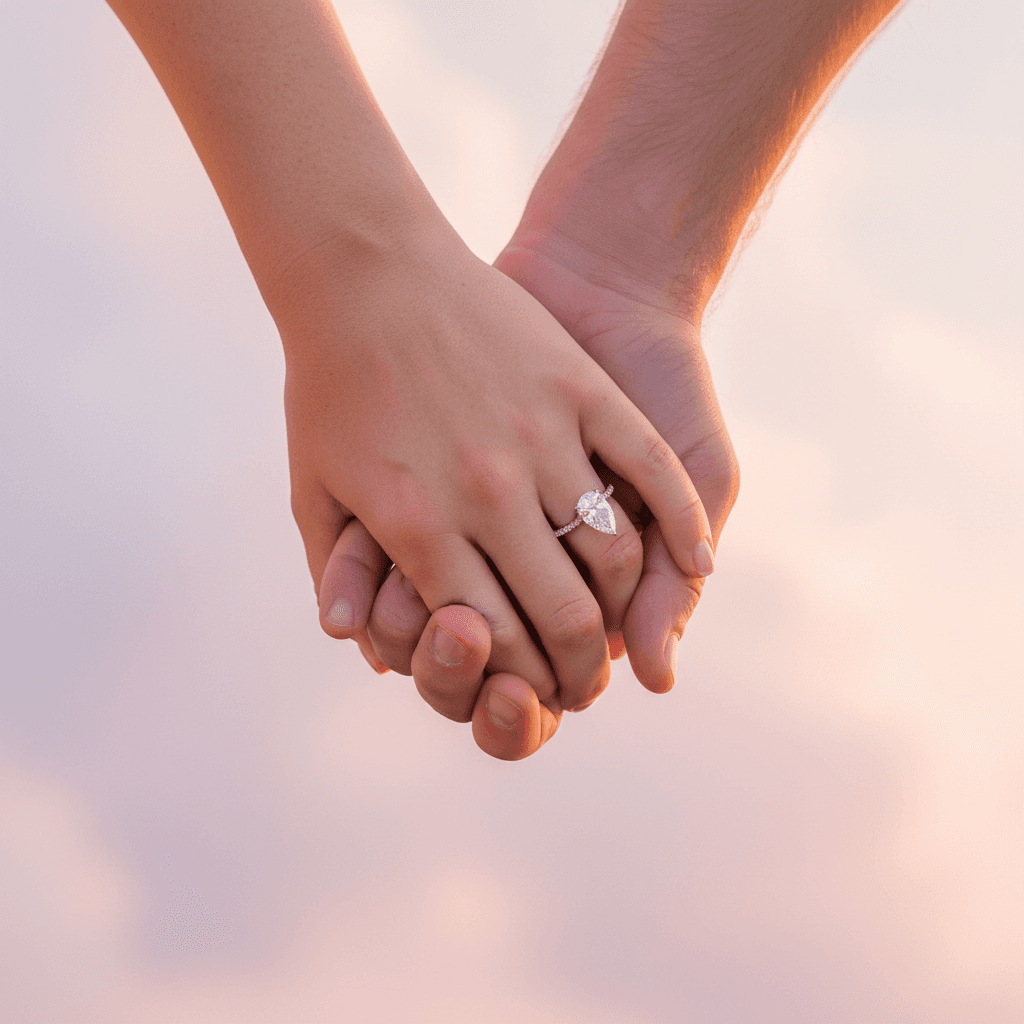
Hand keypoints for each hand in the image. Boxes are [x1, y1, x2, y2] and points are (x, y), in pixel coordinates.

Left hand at [292, 225, 714, 723]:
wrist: (368, 264)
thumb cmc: (331, 384)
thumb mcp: (312, 484)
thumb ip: (343, 575)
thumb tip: (366, 658)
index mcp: (417, 526)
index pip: (493, 639)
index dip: (525, 684)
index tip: (541, 699)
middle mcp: (484, 492)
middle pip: (562, 615)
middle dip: (580, 669)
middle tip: (589, 683)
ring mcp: (539, 436)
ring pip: (611, 554)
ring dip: (625, 604)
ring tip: (619, 622)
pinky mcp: (577, 389)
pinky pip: (647, 471)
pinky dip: (680, 524)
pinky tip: (693, 559)